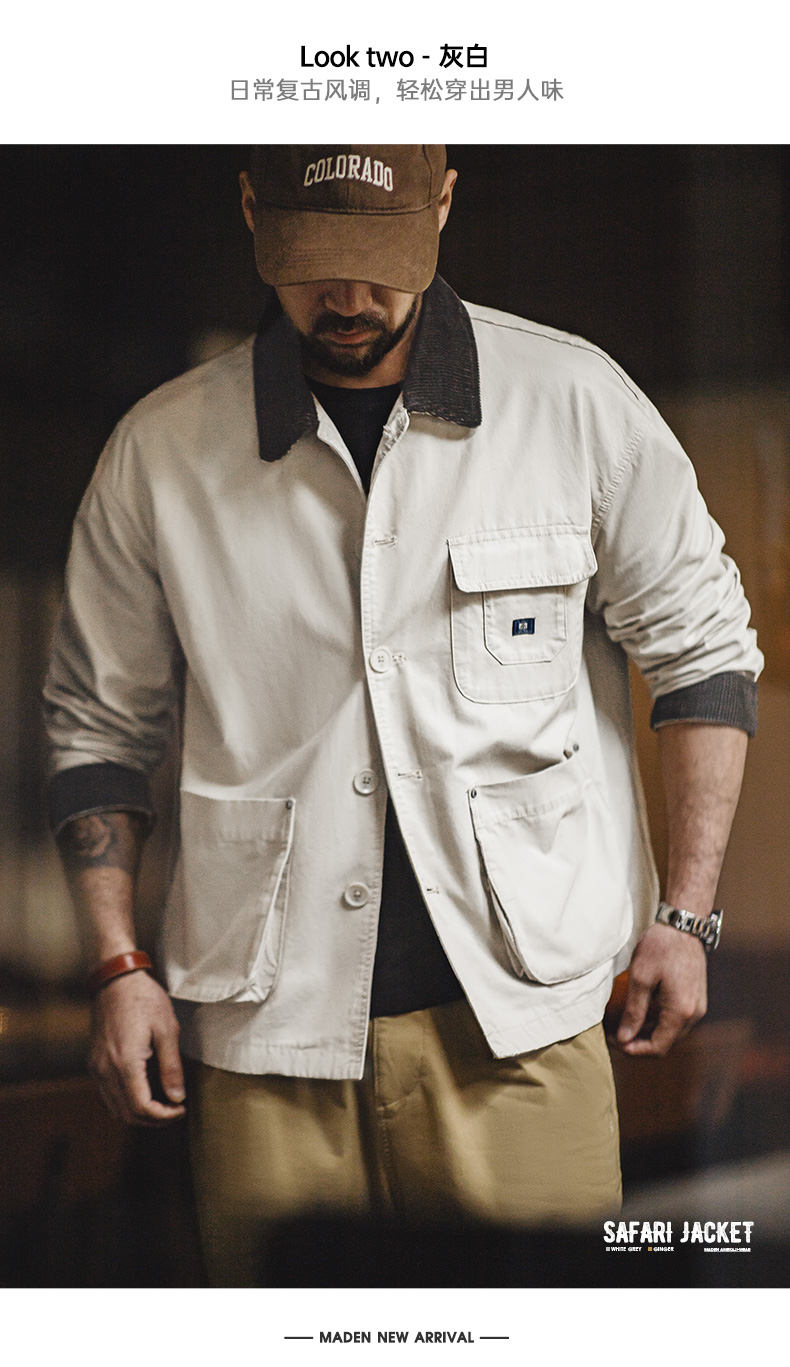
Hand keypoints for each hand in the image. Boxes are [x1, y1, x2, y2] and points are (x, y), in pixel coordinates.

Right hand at [89, 970, 185, 1124]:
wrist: (115, 979)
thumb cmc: (144, 999)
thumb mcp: (166, 1029)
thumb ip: (171, 1067)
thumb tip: (177, 1098)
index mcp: (125, 1062)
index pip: (142, 1108)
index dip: (164, 1117)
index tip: (182, 1109)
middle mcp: (105, 1070)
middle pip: (127, 1114)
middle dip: (154, 1120)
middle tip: (175, 1110)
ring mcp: (96, 1067)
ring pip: (115, 1108)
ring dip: (139, 1114)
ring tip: (163, 1105)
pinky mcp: (94, 1063)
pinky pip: (107, 1095)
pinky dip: (126, 1103)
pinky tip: (145, 1093)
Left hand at [613, 923, 707, 1055]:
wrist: (683, 925)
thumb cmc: (661, 947)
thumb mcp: (640, 978)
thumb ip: (633, 1011)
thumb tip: (625, 1038)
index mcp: (681, 1012)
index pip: (658, 1047)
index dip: (634, 1050)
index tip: (615, 1041)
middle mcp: (694, 1014)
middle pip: (666, 1043)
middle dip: (639, 1042)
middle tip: (616, 1033)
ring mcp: (697, 1006)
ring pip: (671, 1033)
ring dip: (648, 1033)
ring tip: (624, 1023)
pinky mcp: (695, 998)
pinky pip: (676, 1020)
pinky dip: (658, 1022)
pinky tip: (640, 1012)